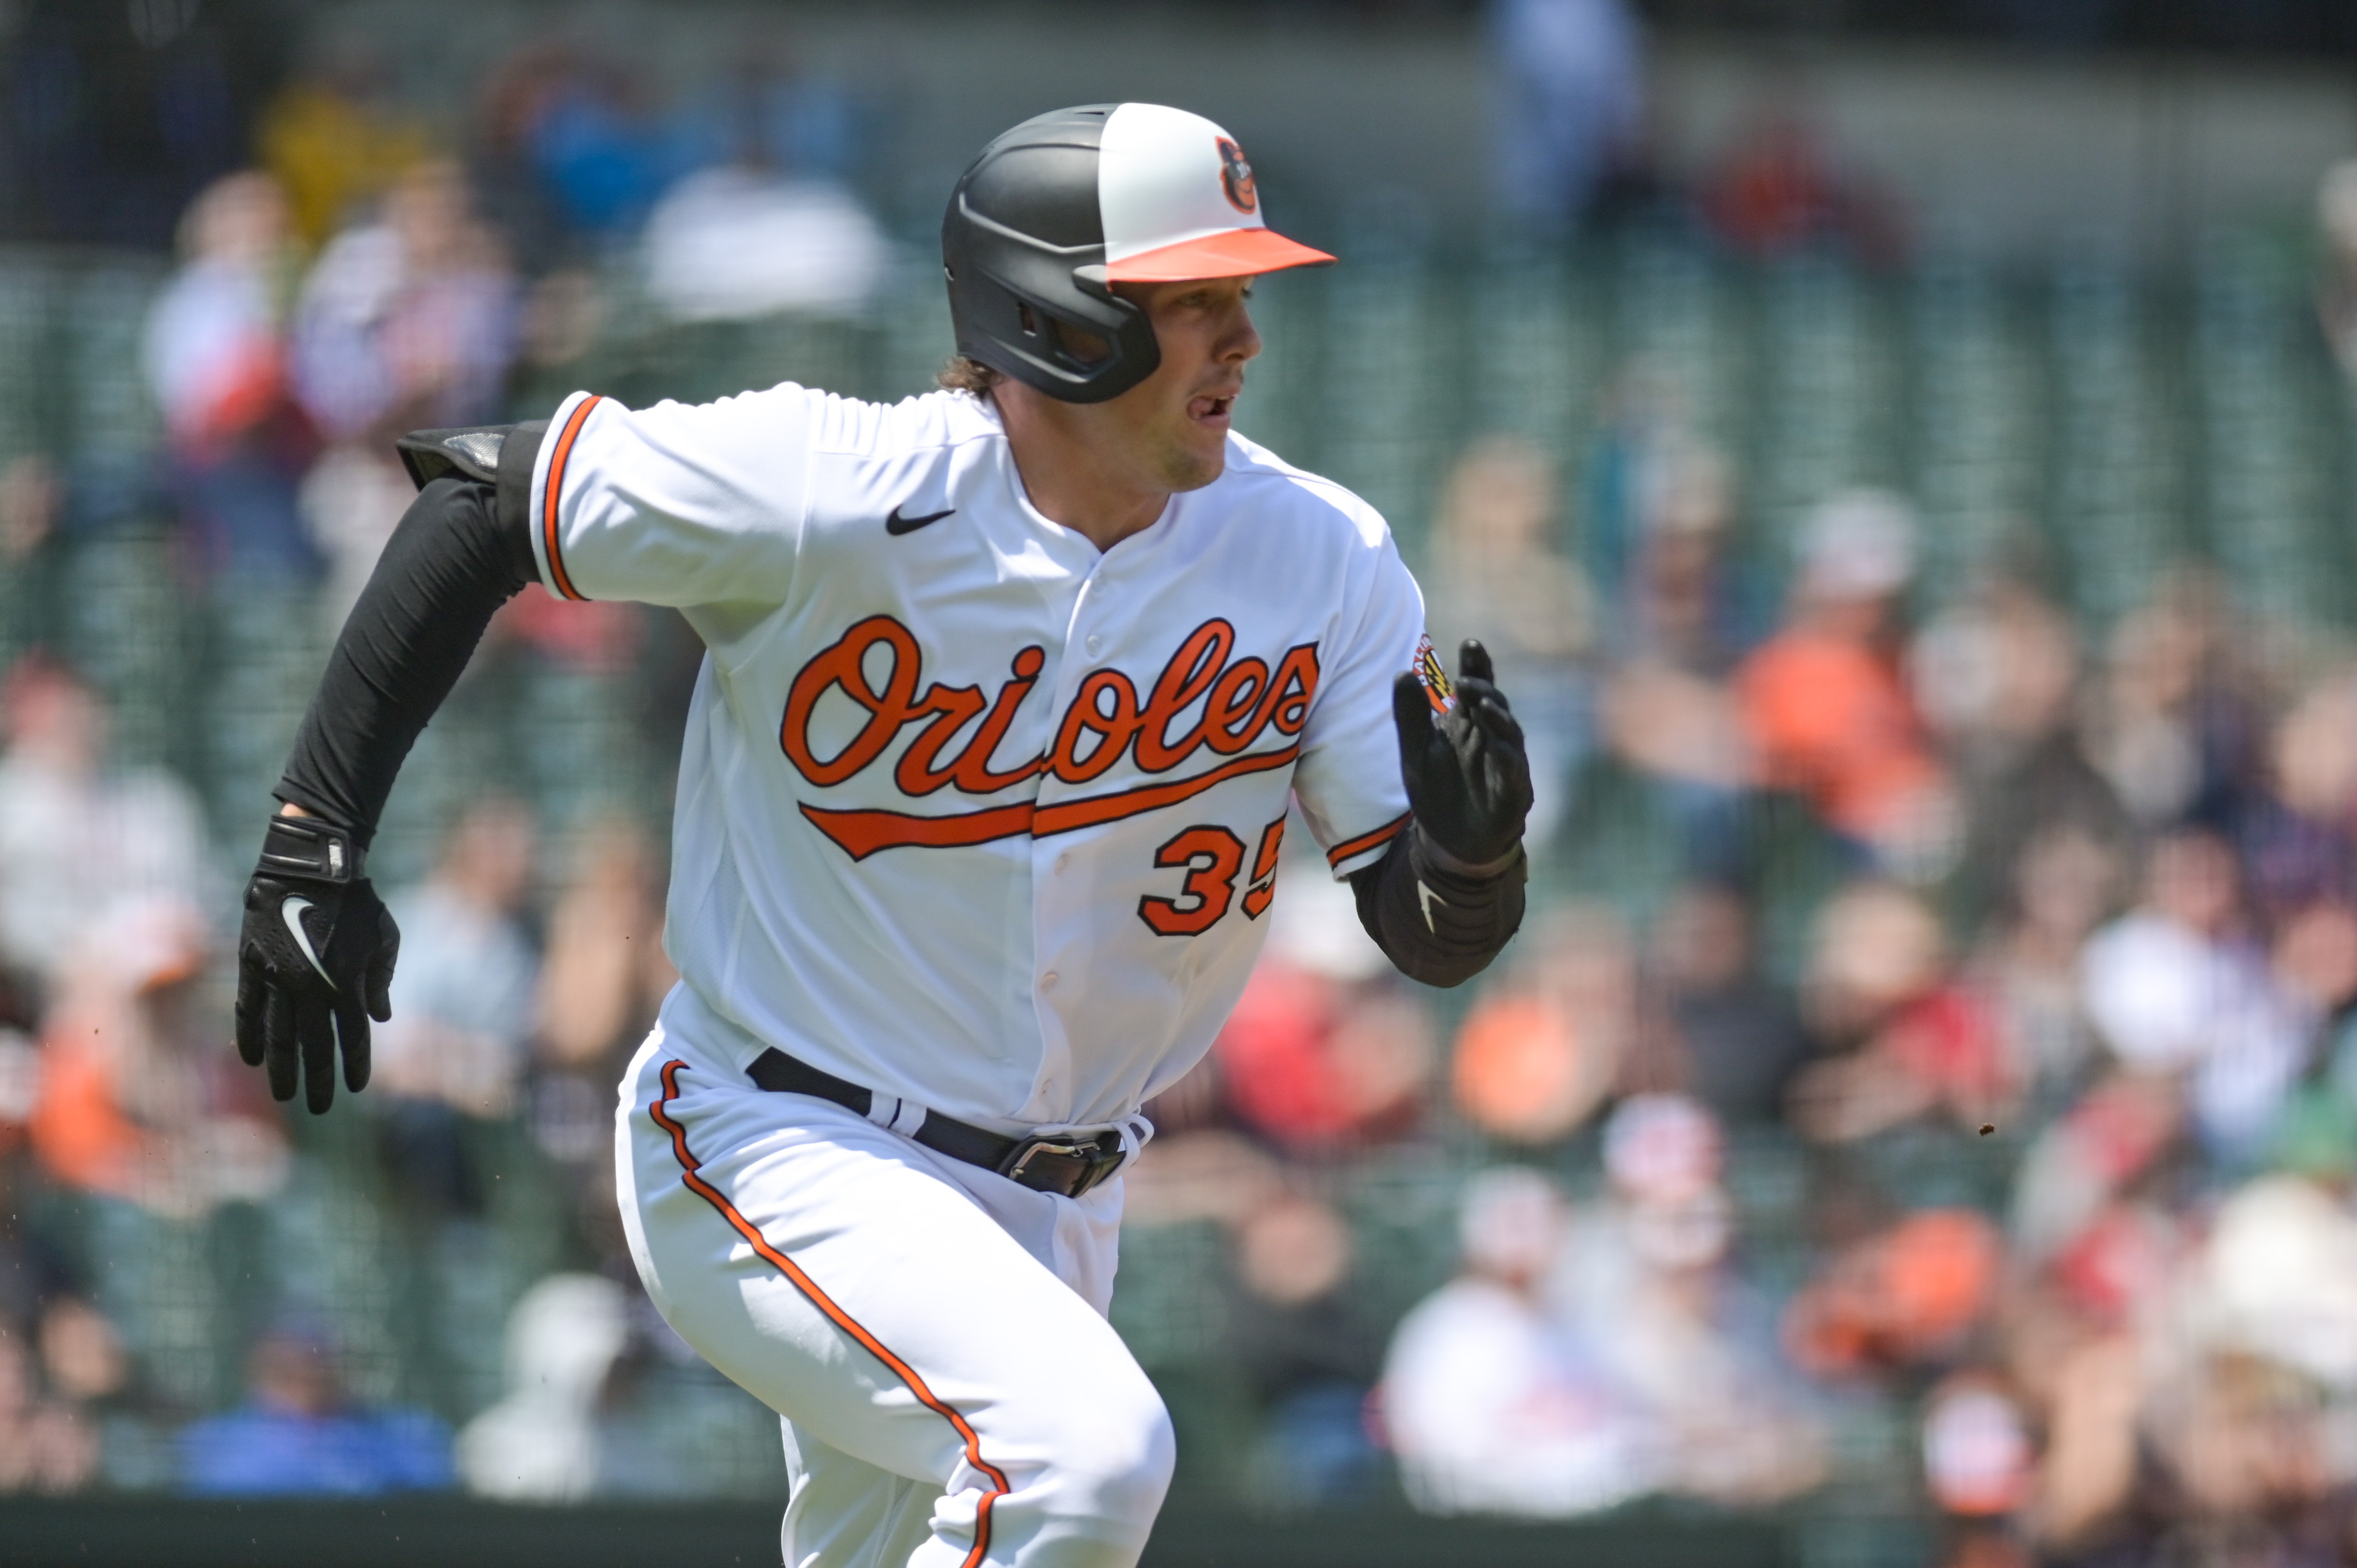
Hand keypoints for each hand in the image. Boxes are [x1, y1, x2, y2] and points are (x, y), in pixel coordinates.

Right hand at [234, 814, 398, 1112]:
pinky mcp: (251, 964)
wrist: (311, 866)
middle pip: (314, 1046)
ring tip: (284, 1096)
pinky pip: (247, 1008)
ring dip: (282, 1068)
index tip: (355, 1089)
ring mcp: (277, 977)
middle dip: (319, 1079)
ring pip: (278, 1035)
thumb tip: (380, 1018)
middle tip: (320, 1108)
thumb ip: (382, 980)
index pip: (352, 1036)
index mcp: (347, 982)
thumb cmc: (357, 901)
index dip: (354, 1065)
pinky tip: (250, 1059)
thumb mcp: (385, 938)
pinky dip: (249, 1035)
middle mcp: (310, 987)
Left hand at [1391, 639, 1532, 867]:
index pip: (1475, 686)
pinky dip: (1507, 755)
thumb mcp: (1415, 752)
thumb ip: (1410, 715)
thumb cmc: (1438, 791)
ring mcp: (1505, 762)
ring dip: (1496, 716)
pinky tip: (1497, 745)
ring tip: (1481, 702)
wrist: (1450, 842)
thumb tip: (1401, 672)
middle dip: (1484, 687)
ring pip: (1507, 732)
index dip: (1477, 665)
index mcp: (1468, 722)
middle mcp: (1490, 736)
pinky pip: (1514, 769)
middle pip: (1493, 703)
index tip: (1470, 644)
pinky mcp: (1513, 790)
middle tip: (1465, 679)